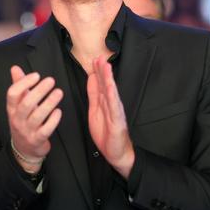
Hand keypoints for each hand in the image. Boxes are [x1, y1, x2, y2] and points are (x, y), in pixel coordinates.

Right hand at [7, 66, 62, 170]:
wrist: (24, 149)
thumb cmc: (23, 121)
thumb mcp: (18, 105)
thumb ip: (18, 86)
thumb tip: (15, 68)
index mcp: (11, 109)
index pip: (12, 94)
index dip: (24, 83)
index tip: (36, 75)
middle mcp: (17, 119)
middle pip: (26, 103)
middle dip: (39, 91)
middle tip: (51, 80)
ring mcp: (26, 130)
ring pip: (37, 116)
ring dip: (49, 103)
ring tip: (59, 92)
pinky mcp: (37, 139)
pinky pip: (45, 130)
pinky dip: (53, 120)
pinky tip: (58, 111)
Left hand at [87, 56, 134, 177]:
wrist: (116, 152)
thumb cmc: (106, 132)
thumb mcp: (95, 110)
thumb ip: (94, 94)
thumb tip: (91, 78)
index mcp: (104, 102)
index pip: (100, 84)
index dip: (97, 72)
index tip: (94, 59)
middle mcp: (111, 104)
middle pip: (106, 84)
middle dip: (102, 70)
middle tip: (99, 57)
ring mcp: (115, 112)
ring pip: (111, 92)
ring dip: (108, 79)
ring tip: (106, 66)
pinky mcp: (118, 121)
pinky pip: (114, 107)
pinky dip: (112, 96)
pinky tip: (111, 87)